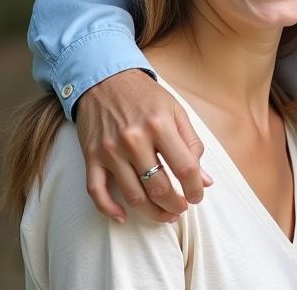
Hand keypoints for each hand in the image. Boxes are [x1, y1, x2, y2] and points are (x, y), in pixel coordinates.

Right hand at [76, 69, 211, 222]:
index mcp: (160, 126)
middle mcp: (134, 140)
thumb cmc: (146, 96)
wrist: (104, 79)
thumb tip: (205, 179)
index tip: (198, 196)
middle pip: (158, 187)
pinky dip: (109, 209)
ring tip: (165, 215)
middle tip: (181, 209)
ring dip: (151, 212)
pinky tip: (123, 217)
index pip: (185, 168)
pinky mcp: (91, 157)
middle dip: (175, 205)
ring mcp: (110, 150)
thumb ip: (192, 144)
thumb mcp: (176, 111)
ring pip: (132, 195)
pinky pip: (96, 191)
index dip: (195, 188)